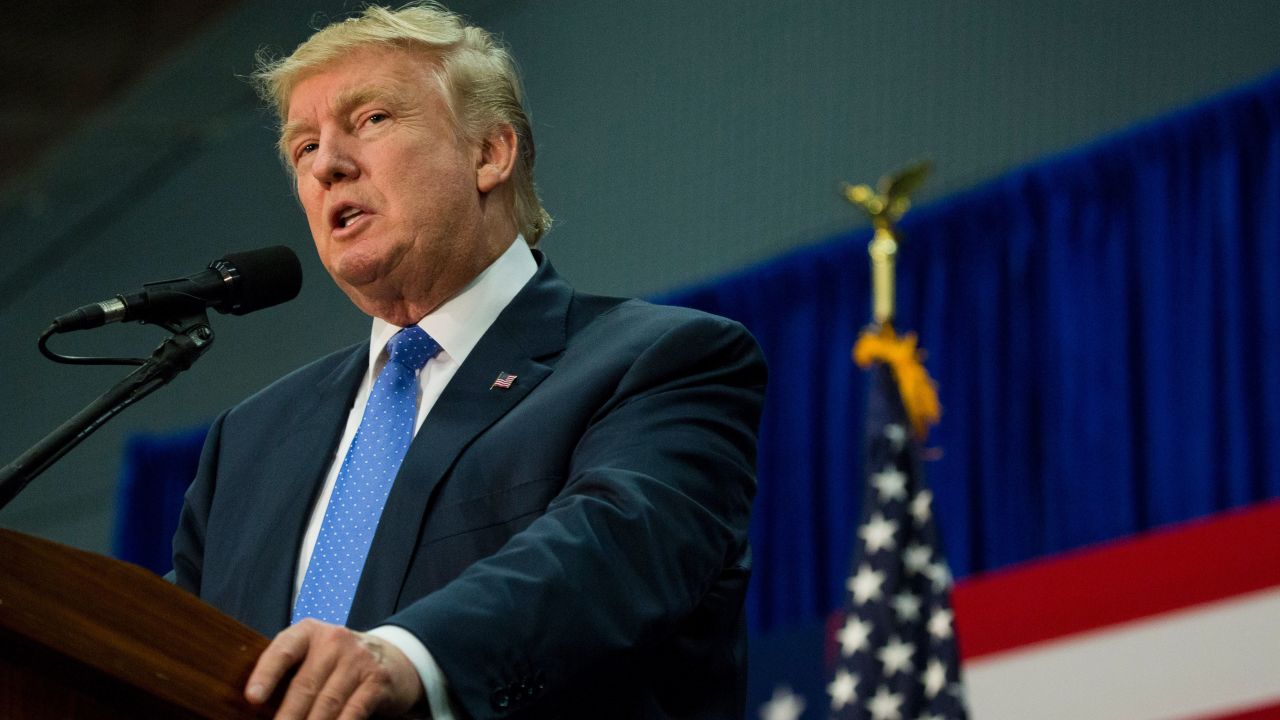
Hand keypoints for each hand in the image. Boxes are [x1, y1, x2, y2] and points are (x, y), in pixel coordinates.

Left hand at [245, 618, 424, 718]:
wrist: (393, 656)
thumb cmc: (339, 662)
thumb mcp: (315, 654)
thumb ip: (291, 671)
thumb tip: (258, 707)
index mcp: (310, 632)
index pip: (284, 650)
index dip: (266, 674)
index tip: (253, 698)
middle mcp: (335, 641)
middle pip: (305, 684)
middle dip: (287, 716)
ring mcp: (359, 660)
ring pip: (328, 702)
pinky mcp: (377, 680)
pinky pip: (353, 710)